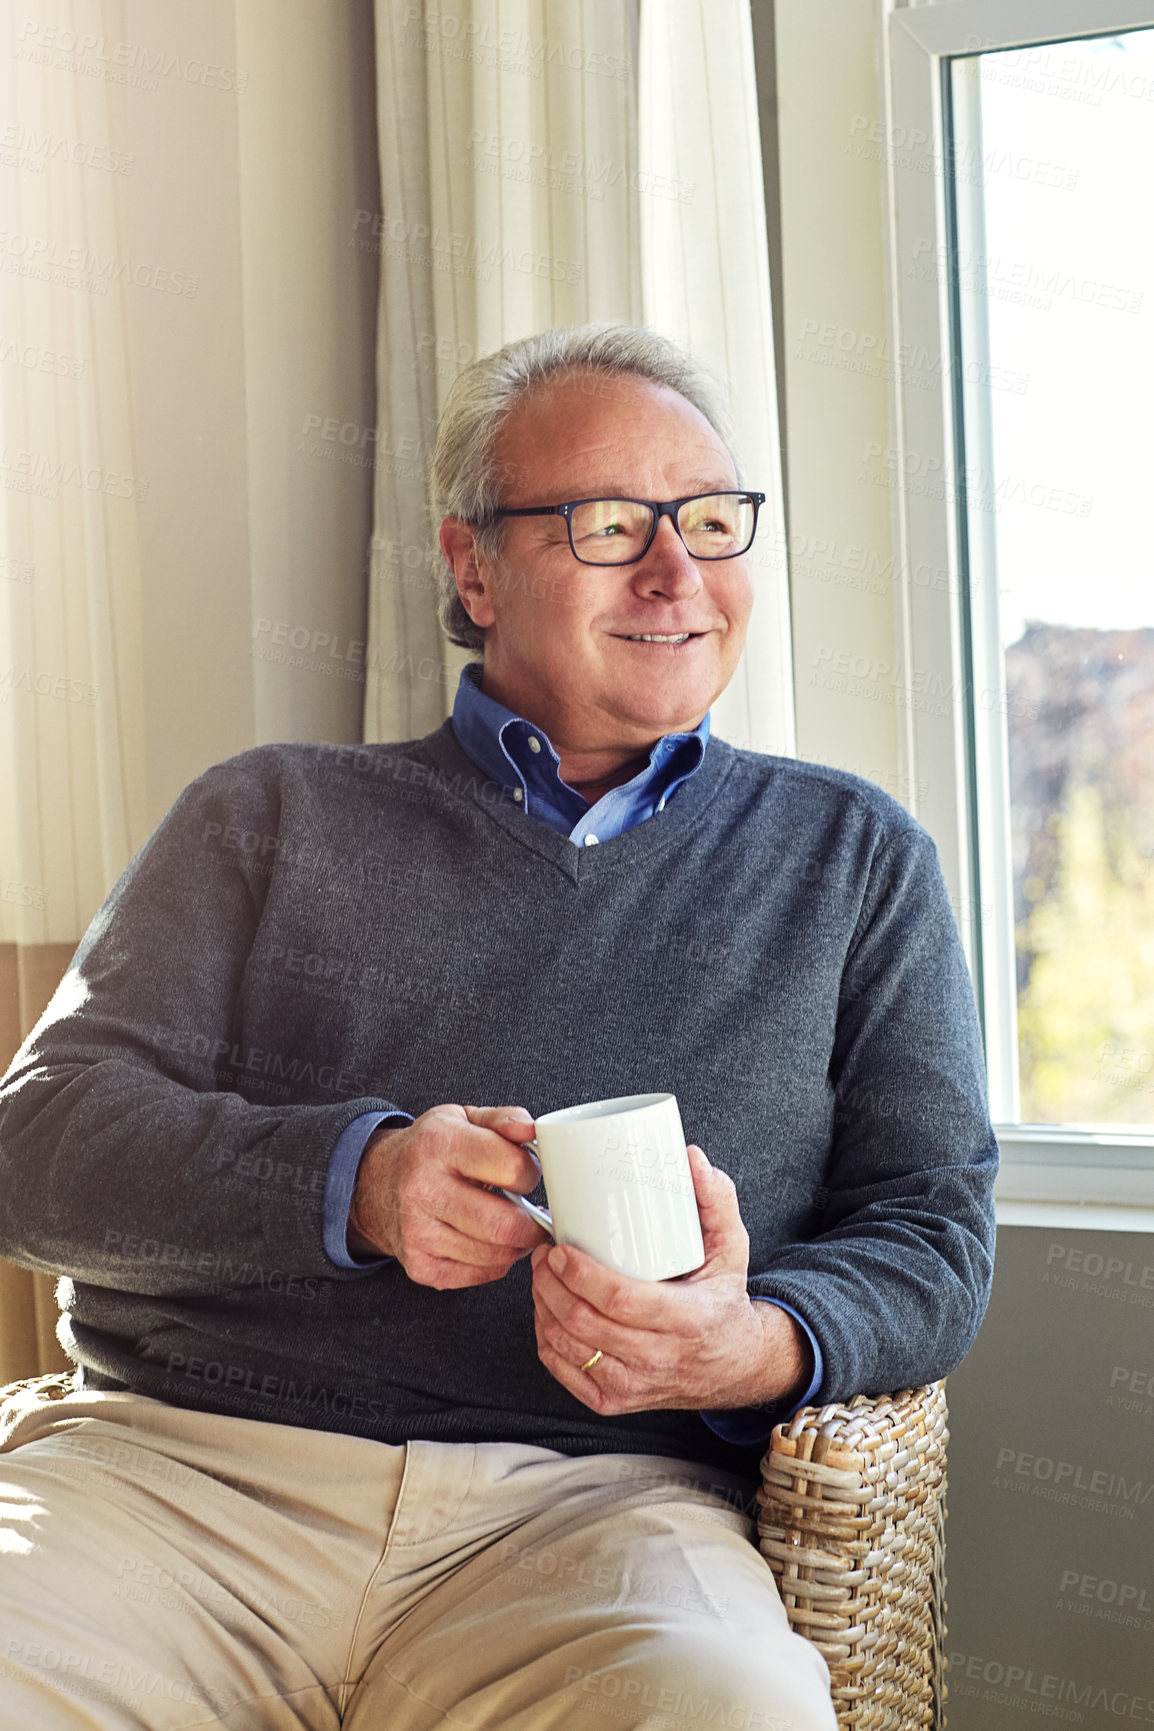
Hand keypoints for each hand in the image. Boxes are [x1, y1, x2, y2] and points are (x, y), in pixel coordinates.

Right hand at [348, 1104, 548, 1287]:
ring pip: (495, 1255)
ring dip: (517, 1244)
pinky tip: (490, 1242)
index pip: (510, 1167)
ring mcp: (418, 1232)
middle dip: (534, 1224)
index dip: (531, 1173)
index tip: (528, 1174)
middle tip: (536, 1214)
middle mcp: (423, 1189)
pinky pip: (479, 1275)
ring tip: (513, 1225)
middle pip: (504, 1224)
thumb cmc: (430, 1150)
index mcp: (440, 1143)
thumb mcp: (463, 1118)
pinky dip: (496, 1263)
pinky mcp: (419, 1266)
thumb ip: (505, 1119)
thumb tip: (533, 1131)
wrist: (376, 1184)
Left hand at [531, 1144, 810, 1414]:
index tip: (560, 1248)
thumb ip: (716, 1199)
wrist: (734, 1366)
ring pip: (569, 1349)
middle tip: (544, 1253)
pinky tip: (546, 1312)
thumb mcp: (732, 1248)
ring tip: (542, 1276)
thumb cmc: (724, 1298)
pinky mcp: (616, 1402)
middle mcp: (659, 1360)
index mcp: (688, 1321)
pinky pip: (566, 1372)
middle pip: (585, 1324)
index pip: (622, 1301)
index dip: (582, 1275)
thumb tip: (689, 1157)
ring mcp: (635, 1386)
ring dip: (543, 1308)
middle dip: (551, 1285)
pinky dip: (546, 1340)